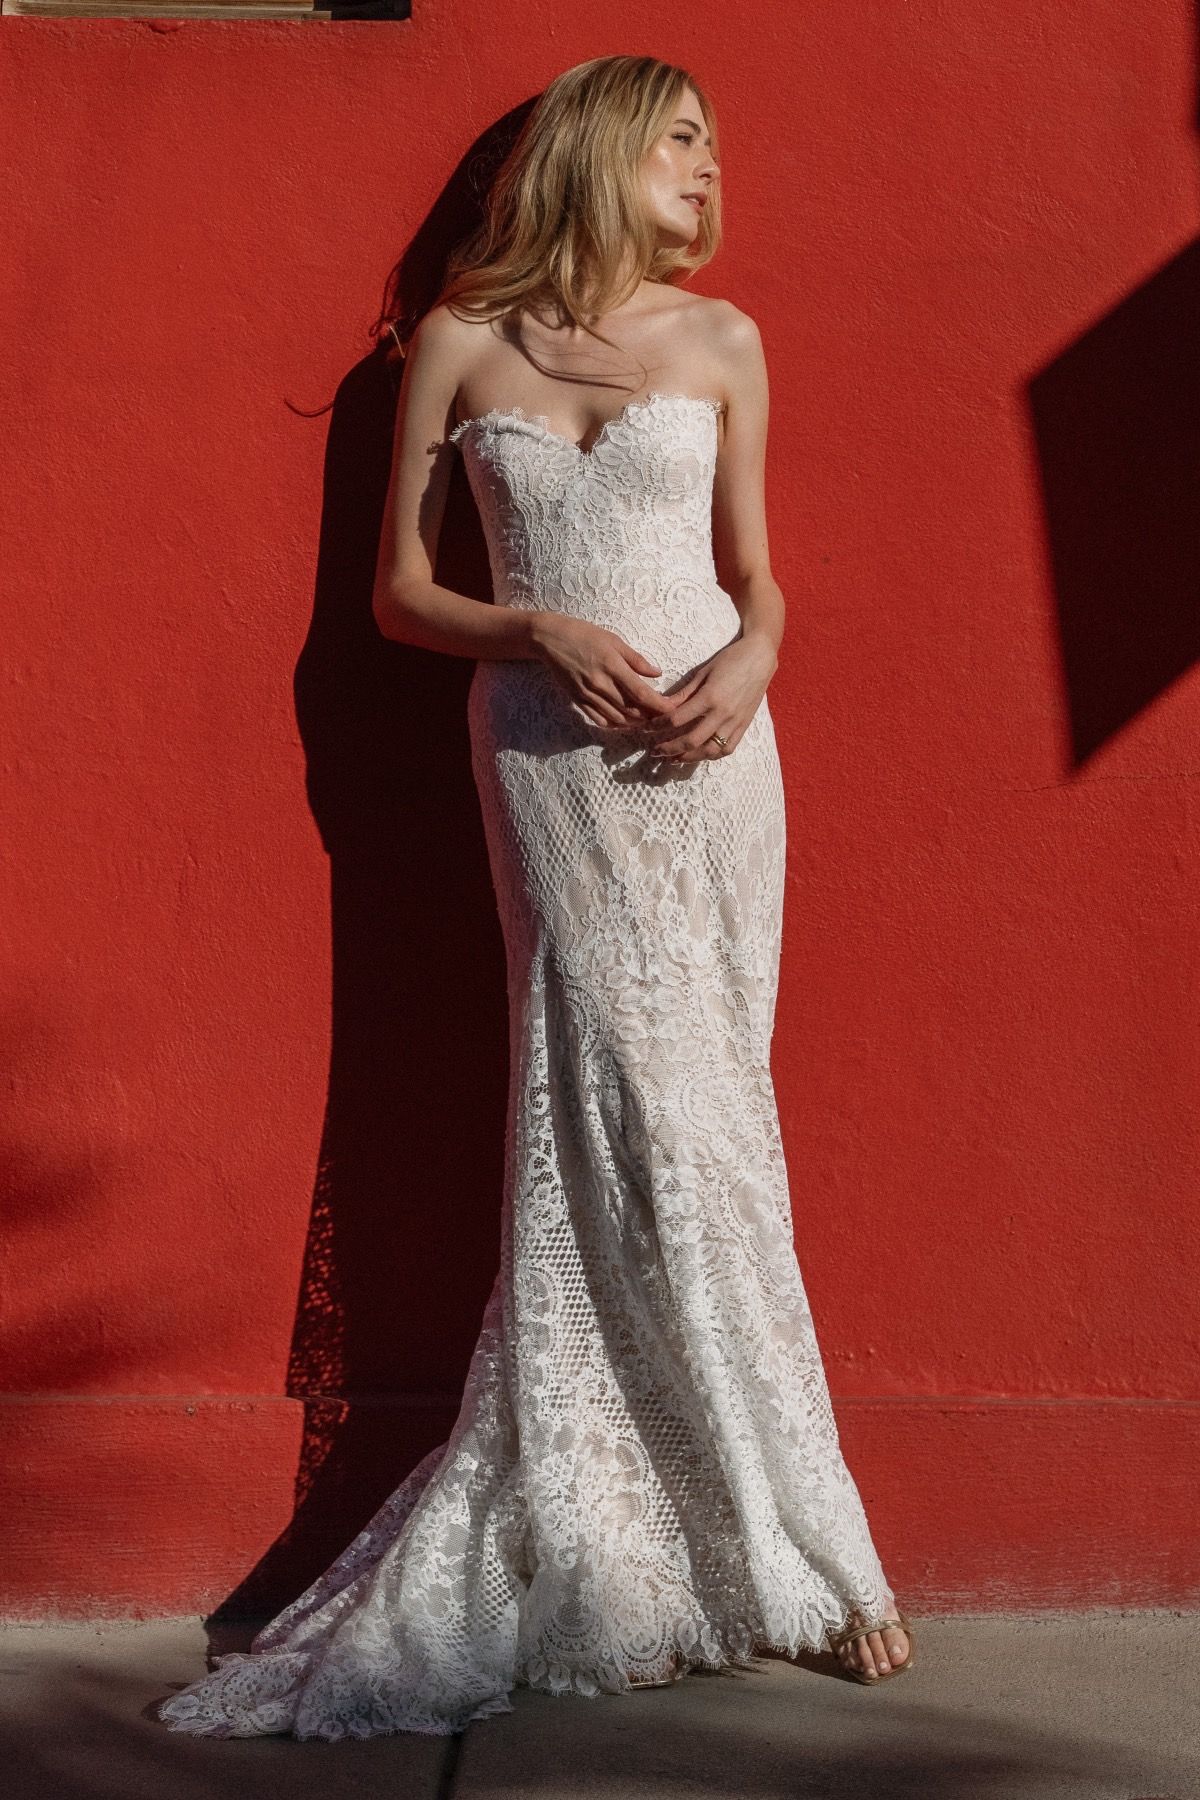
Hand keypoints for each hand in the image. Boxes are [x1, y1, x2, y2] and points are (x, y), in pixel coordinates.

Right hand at [529, 613, 682, 731]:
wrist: (550, 639)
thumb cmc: (584, 634)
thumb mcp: (614, 640)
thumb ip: (637, 660)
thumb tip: (657, 673)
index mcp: (613, 667)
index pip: (642, 694)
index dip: (659, 706)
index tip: (672, 709)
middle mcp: (601, 685)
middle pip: (632, 711)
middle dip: (650, 717)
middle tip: (662, 717)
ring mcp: (588, 695)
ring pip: (617, 719)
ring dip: (634, 724)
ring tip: (646, 720)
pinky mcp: (578, 700)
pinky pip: (600, 720)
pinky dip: (615, 725)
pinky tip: (624, 722)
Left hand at [640, 635, 776, 761]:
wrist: (760, 657)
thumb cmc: (730, 659)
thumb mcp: (703, 672)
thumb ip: (684, 693)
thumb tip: (663, 707)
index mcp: (710, 697)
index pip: (677, 719)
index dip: (658, 727)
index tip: (647, 729)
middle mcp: (722, 713)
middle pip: (690, 741)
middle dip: (669, 749)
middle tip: (654, 752)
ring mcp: (735, 722)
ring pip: (709, 751)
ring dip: (689, 758)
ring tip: (674, 759)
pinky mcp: (744, 726)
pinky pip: (727, 749)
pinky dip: (711, 755)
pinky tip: (698, 755)